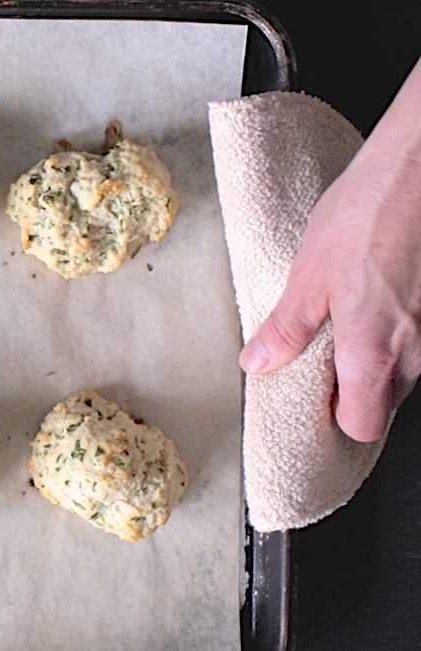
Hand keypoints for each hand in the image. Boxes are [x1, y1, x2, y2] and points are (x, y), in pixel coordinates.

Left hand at [239, 57, 420, 442]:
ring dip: (380, 356)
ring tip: (350, 315)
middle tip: (325, 354)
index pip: (361, 425)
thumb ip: (287, 329)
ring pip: (408, 368)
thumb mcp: (308, 273)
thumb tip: (258, 363)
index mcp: (374, 352)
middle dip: (356, 388)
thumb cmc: (369, 212)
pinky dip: (402, 328)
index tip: (314, 398)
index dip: (335, 418)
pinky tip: (380, 294)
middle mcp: (416, 350)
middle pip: (386, 400)